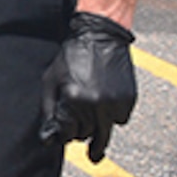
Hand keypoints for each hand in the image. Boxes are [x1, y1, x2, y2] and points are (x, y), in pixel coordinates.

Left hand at [40, 11, 137, 162]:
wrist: (100, 36)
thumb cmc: (72, 57)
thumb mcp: (51, 80)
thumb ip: (49, 112)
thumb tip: (48, 140)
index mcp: (73, 99)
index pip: (68, 134)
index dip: (63, 133)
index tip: (63, 130)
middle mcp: (96, 104)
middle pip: (86, 134)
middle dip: (80, 128)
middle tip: (77, 111)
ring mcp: (114, 103)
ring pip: (105, 131)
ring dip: (97, 124)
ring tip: (92, 104)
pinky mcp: (128, 100)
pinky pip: (120, 120)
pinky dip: (113, 114)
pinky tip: (106, 96)